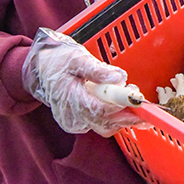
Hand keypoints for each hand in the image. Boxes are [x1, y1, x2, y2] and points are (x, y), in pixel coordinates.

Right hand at [22, 27, 142, 136]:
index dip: (121, 105)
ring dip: (123, 116)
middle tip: (142, 101)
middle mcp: (72, 116)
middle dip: (128, 114)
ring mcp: (75, 122)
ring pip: (105, 126)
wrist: (41, 70)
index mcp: (69, 97)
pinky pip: (101, 124)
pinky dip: (114, 116)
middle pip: (106, 123)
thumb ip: (97, 69)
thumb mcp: (77, 57)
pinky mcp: (79, 123)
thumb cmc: (59, 61)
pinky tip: (119, 102)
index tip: (137, 99)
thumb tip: (119, 78)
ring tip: (130, 96)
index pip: (99, 109)